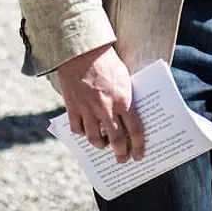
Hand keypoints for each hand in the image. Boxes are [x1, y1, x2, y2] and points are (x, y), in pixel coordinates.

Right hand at [55, 44, 145, 162]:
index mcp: (124, 100)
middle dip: (120, 154)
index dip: (138, 146)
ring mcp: (88, 109)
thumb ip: (126, 97)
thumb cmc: (107, 61)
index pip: (135, 131)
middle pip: (116, 140)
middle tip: (122, 160)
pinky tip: (85, 131)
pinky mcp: (73, 107)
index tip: (138, 156)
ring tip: (102, 145)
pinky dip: (81, 132)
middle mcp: (107, 108)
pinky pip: (77, 128)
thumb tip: (131, 116)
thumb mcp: (124, 78)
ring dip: (100, 145)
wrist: (82, 50)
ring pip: (94, 139)